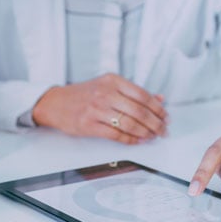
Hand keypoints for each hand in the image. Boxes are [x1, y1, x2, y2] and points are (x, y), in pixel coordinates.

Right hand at [31, 73, 166, 144]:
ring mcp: (96, 110)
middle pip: (139, 111)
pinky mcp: (89, 125)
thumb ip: (133, 92)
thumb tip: (159, 99)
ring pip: (130, 124)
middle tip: (163, 130)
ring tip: (152, 136)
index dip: (157, 108)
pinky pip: (116, 135)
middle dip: (155, 123)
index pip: (142, 95)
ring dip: (145, 133)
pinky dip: (130, 139)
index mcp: (112, 81)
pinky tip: (137, 140)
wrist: (54, 103)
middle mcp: (105, 93)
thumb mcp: (107, 86)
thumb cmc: (82, 95)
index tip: (165, 116)